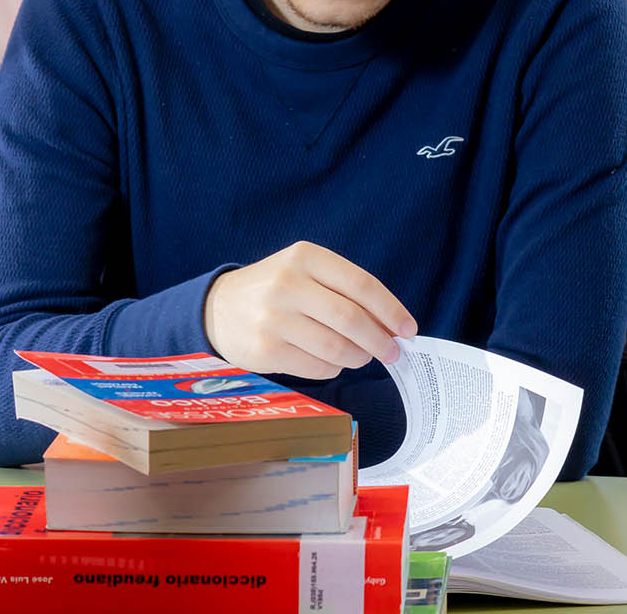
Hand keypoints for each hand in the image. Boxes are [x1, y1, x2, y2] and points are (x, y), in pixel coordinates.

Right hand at [203, 241, 417, 378]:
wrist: (217, 308)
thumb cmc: (277, 289)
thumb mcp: (307, 272)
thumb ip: (346, 292)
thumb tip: (392, 326)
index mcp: (306, 257)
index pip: (362, 285)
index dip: (391, 310)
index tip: (408, 329)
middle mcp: (288, 285)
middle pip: (351, 319)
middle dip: (380, 341)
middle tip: (393, 353)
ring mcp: (274, 319)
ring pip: (336, 348)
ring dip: (358, 357)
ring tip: (361, 356)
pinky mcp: (265, 350)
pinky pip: (317, 367)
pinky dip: (333, 368)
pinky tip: (330, 362)